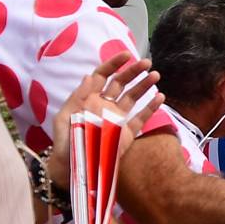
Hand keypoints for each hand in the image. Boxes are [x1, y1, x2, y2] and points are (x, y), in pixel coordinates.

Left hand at [49, 54, 162, 190]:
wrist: (73, 168)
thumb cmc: (65, 142)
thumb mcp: (65, 117)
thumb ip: (78, 97)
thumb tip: (89, 76)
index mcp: (88, 98)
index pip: (102, 76)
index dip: (113, 64)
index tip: (127, 55)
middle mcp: (104, 105)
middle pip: (121, 83)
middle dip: (133, 71)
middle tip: (147, 63)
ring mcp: (117, 118)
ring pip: (133, 97)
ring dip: (144, 85)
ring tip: (155, 76)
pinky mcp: (126, 133)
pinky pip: (141, 118)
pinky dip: (150, 108)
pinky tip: (160, 97)